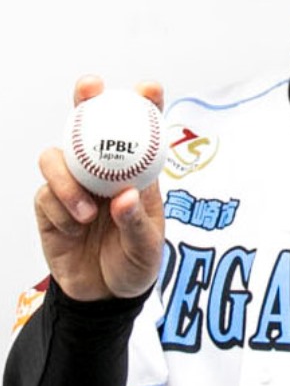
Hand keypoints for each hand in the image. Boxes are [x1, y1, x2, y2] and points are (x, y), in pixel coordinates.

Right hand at [34, 76, 165, 300]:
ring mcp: (74, 187)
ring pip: (56, 157)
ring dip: (67, 179)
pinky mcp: (50, 207)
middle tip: (89, 86)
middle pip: (89, 126)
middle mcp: (103, 172)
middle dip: (86, 99)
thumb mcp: (147, 247)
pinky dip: (59, 210)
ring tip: (87, 212)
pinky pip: (44, 195)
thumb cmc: (135, 264)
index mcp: (135, 172)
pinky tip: (76, 229)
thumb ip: (136, 222)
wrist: (105, 298)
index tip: (149, 87)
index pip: (141, 130)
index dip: (144, 103)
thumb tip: (123, 196)